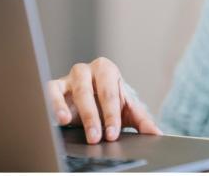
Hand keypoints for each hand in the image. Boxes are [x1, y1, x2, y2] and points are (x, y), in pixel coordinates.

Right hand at [48, 57, 162, 143]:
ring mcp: (70, 78)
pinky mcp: (55, 86)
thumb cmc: (109, 103)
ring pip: (73, 90)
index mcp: (108, 71)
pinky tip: (60, 119)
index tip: (112, 134)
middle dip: (94, 115)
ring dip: (74, 110)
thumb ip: (142, 121)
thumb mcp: (126, 111)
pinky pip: (51, 91)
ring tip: (72, 124)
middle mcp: (88, 70)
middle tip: (97, 137)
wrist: (91, 102)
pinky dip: (54, 103)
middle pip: (91, 90)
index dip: (112, 114)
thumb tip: (157, 133)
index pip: (110, 92)